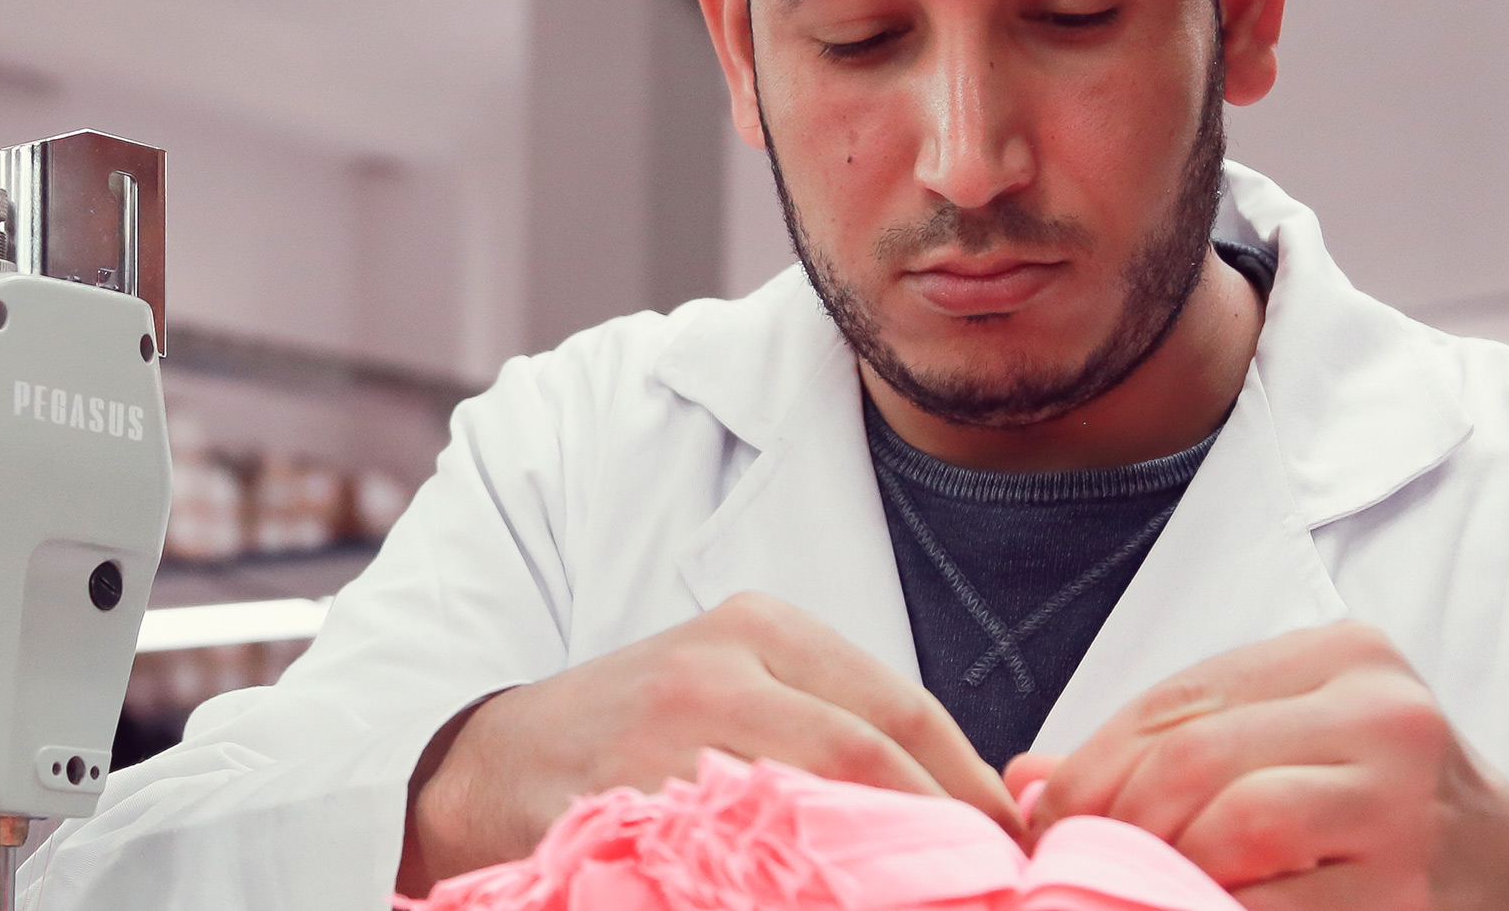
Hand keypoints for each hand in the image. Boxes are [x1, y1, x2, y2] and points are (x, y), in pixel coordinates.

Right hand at [400, 592, 1015, 893]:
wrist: (494, 763)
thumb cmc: (637, 729)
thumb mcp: (736, 680)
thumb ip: (834, 714)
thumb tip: (967, 797)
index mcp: (757, 625)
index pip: (902, 709)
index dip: (971, 786)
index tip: (1014, 839)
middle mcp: (713, 671)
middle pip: (867, 756)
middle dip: (941, 828)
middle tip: (992, 881)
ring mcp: (663, 742)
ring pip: (810, 807)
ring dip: (882, 867)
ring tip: (931, 896)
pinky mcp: (623, 808)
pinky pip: (736, 861)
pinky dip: (798, 887)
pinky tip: (826, 898)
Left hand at [1013, 622, 1508, 910]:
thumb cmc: (1391, 822)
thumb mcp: (1295, 754)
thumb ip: (1172, 754)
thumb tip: (1025, 781)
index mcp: (1348, 660)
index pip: (1173, 702)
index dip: (1089, 767)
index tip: (1044, 819)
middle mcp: (1387, 716)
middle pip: (1186, 762)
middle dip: (1106, 824)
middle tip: (1068, 869)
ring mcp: (1405, 807)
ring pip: (1223, 828)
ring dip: (1153, 874)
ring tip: (1130, 892)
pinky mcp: (1407, 894)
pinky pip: (1261, 905)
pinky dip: (1206, 909)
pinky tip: (1191, 908)